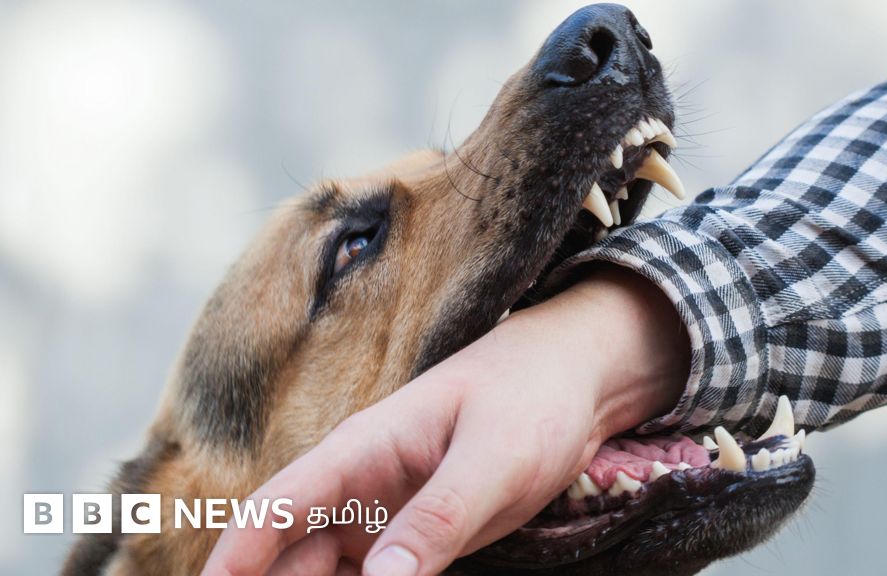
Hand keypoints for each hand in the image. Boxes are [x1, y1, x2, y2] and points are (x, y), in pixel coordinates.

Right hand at [202, 266, 688, 575]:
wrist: (577, 382)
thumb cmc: (532, 401)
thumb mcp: (493, 460)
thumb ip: (437, 520)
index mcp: (362, 452)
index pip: (274, 507)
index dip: (233, 559)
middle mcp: (360, 486)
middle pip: (289, 555)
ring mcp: (385, 512)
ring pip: (324, 571)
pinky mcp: (415, 535)